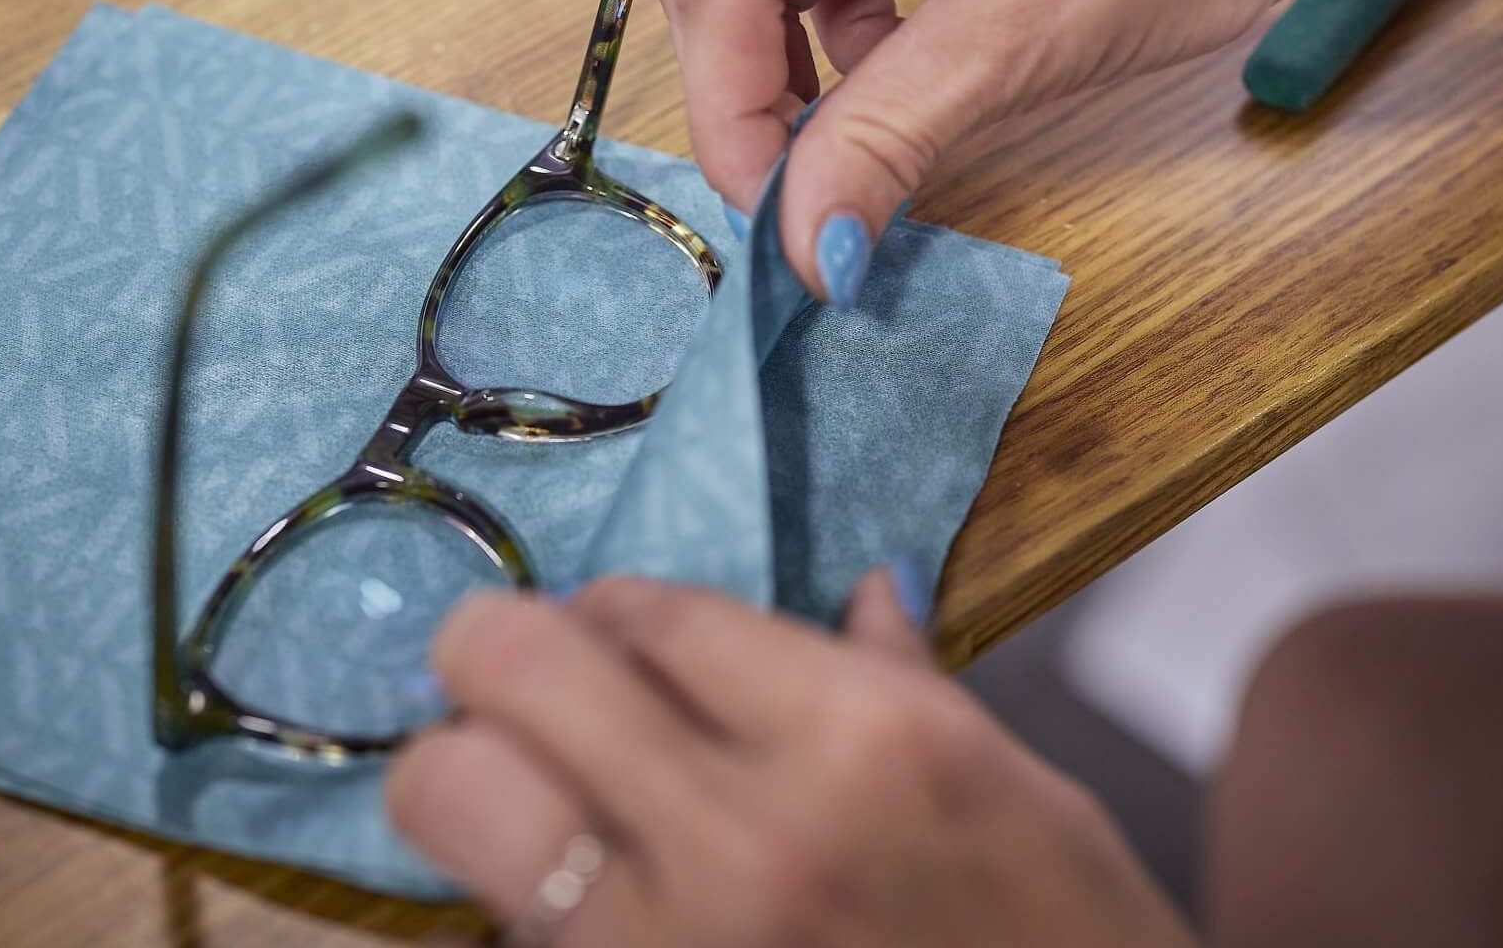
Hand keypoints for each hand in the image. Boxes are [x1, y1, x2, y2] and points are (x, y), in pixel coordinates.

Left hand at [384, 572, 1195, 946]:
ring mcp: (659, 944)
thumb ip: (903, 682)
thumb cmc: (1057, 936)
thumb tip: (863, 591)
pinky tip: (560, 892)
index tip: (615, 634)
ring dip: (469, 772)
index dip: (613, 609)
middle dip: (498, 653)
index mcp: (860, 742)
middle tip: (529, 685)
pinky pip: (488, 925)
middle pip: (509, 667)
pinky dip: (496, 897)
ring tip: (527, 791)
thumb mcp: (1013, 788)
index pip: (651, 611)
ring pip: (445, 795)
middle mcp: (739, 836)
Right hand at [650, 0, 1416, 299]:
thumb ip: (886, 138)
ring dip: (796, 54)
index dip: (731, 106)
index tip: (771, 222)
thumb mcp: (1023, 37)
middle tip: (801, 200)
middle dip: (753, 83)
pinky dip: (842, 17)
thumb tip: (805, 249)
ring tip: (860, 137)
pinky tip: (900, 67)